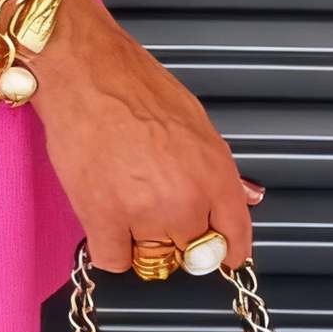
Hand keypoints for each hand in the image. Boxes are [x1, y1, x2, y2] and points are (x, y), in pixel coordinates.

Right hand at [24, 0, 262, 272]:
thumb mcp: (195, 120)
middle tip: (155, 207)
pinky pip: (113, 261)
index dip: (227, 250)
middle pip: (191, 253)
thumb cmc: (136, 85)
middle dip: (177, 235)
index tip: (219, 254)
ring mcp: (144, 214)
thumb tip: (247, 196)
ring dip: (141, 240)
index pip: (235, 238)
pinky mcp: (102, 218)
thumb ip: (221, 169)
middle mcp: (186, 201)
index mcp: (214, 174)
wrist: (85, 71)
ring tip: (125, 202)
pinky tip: (105, 220)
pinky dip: (109, 246)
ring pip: (152, 260)